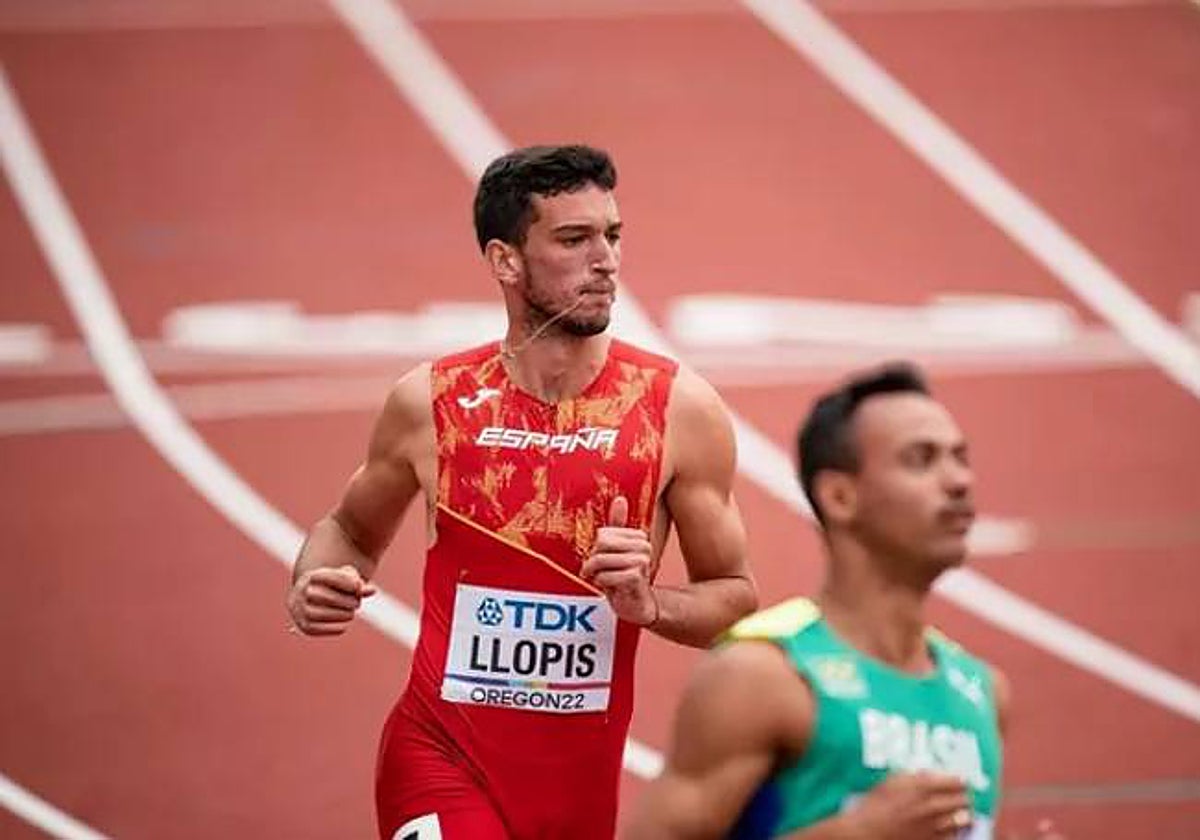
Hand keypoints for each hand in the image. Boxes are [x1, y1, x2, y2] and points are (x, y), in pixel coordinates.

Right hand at [286, 564, 376, 635]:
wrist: (309, 596)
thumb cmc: (333, 585)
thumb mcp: (345, 579)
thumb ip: (358, 584)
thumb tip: (372, 591)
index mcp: (312, 576)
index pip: (328, 577)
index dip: (346, 581)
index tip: (359, 586)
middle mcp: (303, 591)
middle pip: (328, 598)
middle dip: (347, 601)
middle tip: (357, 603)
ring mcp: (300, 609)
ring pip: (323, 614)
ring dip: (342, 615)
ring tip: (350, 614)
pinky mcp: (303, 625)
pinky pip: (318, 629)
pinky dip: (333, 629)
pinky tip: (343, 627)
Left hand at [581, 497, 657, 625]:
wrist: (637, 604)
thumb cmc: (625, 576)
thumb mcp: (618, 550)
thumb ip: (618, 525)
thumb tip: (620, 499)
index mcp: (639, 536)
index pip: (604, 533)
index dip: (597, 548)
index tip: (601, 557)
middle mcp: (643, 546)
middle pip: (601, 543)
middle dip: (594, 559)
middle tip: (595, 569)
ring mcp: (642, 561)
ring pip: (601, 559)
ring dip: (595, 572)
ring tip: (599, 578)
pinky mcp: (636, 577)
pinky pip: (605, 575)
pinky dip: (601, 582)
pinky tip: (609, 586)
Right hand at [847, 772, 973, 839]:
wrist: (866, 832)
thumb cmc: (874, 805)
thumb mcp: (891, 782)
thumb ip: (914, 777)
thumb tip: (931, 775)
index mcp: (921, 787)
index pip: (957, 782)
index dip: (961, 782)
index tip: (961, 782)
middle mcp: (931, 806)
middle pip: (963, 800)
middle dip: (964, 798)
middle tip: (961, 797)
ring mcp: (932, 826)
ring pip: (963, 820)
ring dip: (963, 815)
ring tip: (961, 813)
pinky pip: (954, 836)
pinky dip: (956, 831)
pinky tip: (952, 828)